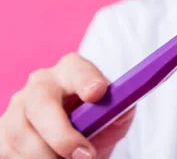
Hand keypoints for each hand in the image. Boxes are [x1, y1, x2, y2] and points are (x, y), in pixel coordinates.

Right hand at [0, 53, 133, 157]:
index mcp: (71, 70)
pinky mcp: (2, 132)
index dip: (87, 79)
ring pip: (23, 135)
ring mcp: (17, 107)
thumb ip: (120, 110)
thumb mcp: (114, 116)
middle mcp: (41, 83)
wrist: (73, 143)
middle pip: (42, 104)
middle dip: (62, 135)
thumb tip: (122, 111)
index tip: (98, 93)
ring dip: (48, 156)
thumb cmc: (96, 123)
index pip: (77, 69)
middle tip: (85, 155)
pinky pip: (9, 150)